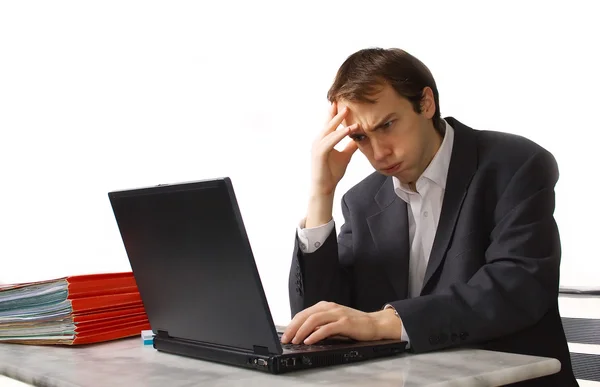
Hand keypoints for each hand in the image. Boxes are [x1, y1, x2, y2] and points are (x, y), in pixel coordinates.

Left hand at [280, 301, 401, 344]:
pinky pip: (327, 328)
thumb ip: (320, 324)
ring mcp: (337, 314)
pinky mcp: (345, 322)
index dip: (292, 324)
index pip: (303, 313)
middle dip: (293, 328)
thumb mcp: (333, 322)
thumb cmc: (354, 324)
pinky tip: (309, 341)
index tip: (285, 335)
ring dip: (302, 331)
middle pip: (306, 315)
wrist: (374, 324)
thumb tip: (303, 333)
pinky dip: (316, 334)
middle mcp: (330, 307)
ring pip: (314, 320)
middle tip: (286, 339)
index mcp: (325, 306)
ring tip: (295, 341)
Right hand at [310, 102, 358, 196]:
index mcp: (323, 140)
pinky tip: (350, 129)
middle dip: (336, 111)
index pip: (330, 124)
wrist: (324, 188)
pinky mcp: (319, 153)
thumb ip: (350, 146)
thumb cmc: (332, 173)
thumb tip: (359, 137)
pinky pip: (331, 140)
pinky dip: (341, 134)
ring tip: (347, 109)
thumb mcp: (345, 156)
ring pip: (329, 129)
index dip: (336, 114)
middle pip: (328, 123)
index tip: (343, 103)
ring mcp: (317, 146)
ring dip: (339, 119)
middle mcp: (318, 141)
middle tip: (343, 99)